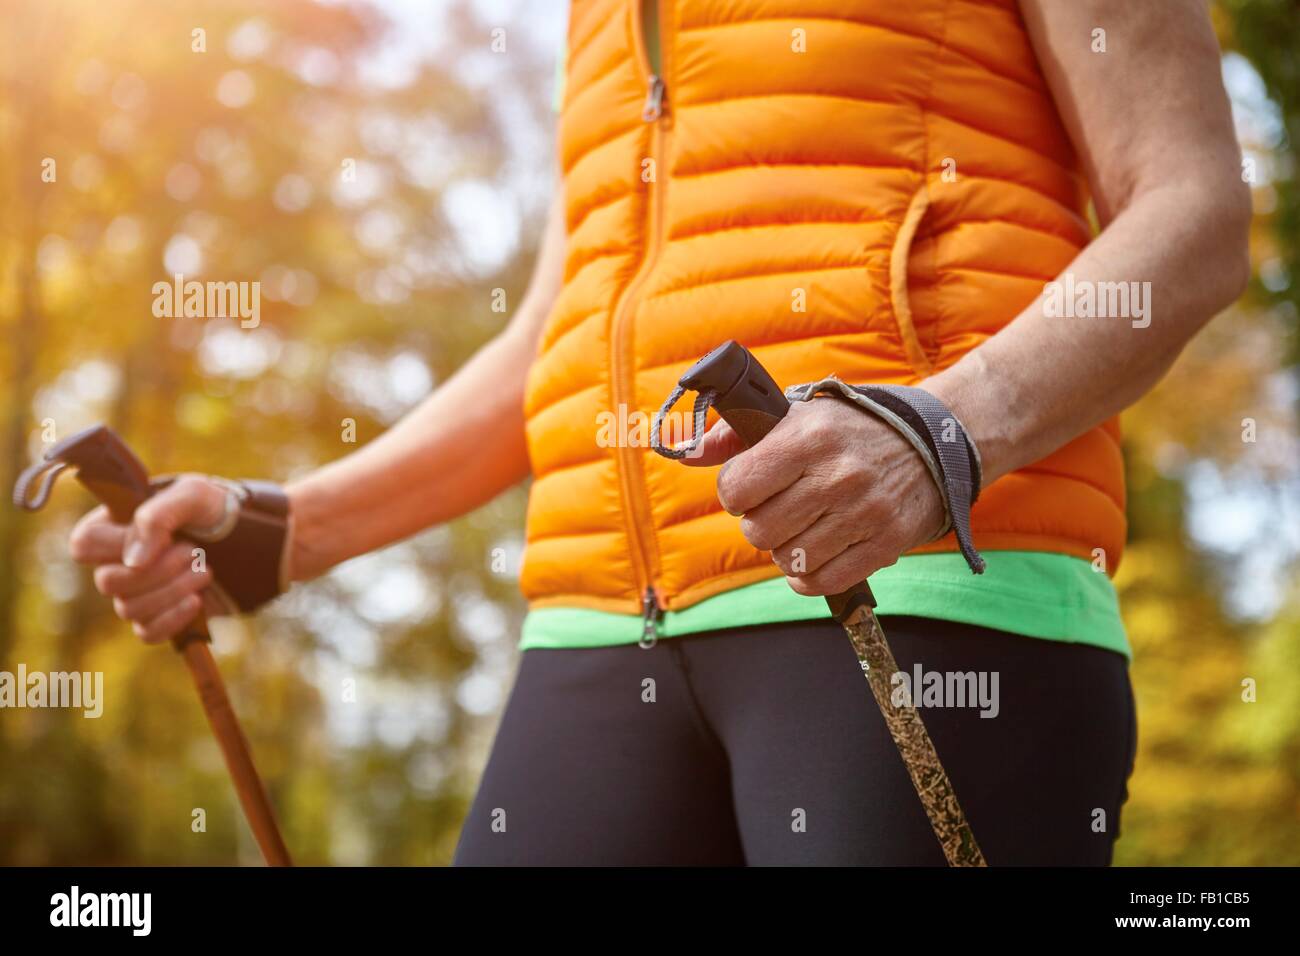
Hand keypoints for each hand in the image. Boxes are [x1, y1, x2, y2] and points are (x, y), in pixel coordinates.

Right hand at [68, 475, 230, 643]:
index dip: (119, 545)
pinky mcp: (158, 615)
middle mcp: (118, 562)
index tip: (164, 536)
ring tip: (205, 570)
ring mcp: (136, 592)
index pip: (85, 544)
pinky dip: (173, 619)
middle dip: (157, 570)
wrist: (246, 535)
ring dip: (173, 590)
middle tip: (193, 552)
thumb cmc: (212, 507)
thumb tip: (133, 562)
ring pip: (129, 609)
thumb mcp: (191, 494)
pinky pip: (147, 633)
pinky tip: (197, 600)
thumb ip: (156, 517)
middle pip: (108, 582)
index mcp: (114, 526)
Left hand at [687, 397, 945, 595]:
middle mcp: (837, 475)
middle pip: (759, 530)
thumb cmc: (849, 429)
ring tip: (800, 528)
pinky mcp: (885, 543)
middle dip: (759, 523)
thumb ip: (736, 434)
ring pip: (789, 559)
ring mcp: (865, 512)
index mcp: (809, 436)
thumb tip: (685, 452)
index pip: (737, 487)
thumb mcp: (796, 415)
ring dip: (785, 549)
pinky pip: (822, 581)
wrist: (932, 441)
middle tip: (777, 509)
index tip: (750, 485)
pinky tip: (811, 556)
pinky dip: (806, 576)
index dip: (735, 491)